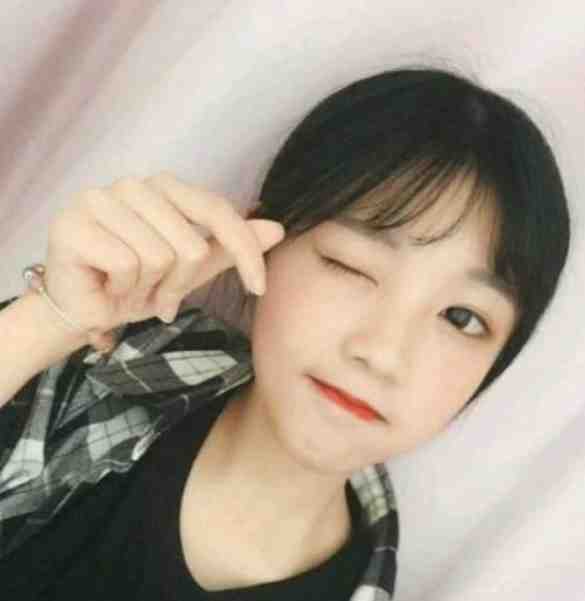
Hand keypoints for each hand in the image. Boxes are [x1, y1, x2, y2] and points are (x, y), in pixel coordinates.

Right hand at [43, 172, 284, 342]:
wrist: (84, 311)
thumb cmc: (136, 287)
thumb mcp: (190, 271)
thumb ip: (228, 249)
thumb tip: (277, 229)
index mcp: (165, 189)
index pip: (219, 211)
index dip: (245, 251)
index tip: (259, 288)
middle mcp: (135, 185)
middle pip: (191, 245)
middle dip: (179, 285)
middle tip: (155, 295)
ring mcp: (101, 197)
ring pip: (159, 257)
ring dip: (148, 289)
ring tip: (129, 289)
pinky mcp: (73, 221)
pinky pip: (127, 264)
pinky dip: (123, 289)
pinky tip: (106, 286)